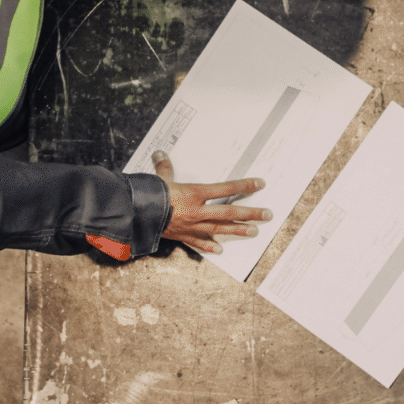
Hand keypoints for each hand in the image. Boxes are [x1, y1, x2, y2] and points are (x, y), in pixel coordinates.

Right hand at [153, 151, 271, 254]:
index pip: (226, 187)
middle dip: (251, 213)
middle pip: (230, 211)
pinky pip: (199, 242)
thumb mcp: (160, 179)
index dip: (244, 185)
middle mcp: (198, 210)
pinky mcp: (183, 236)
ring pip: (220, 228)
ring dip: (238, 230)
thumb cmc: (150, 196)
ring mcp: (192, 225)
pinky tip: (221, 249)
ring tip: (254, 232)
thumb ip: (164, 167)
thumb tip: (160, 154)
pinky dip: (209, 245)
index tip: (260, 184)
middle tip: (268, 215)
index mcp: (195, 193)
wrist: (136, 217)